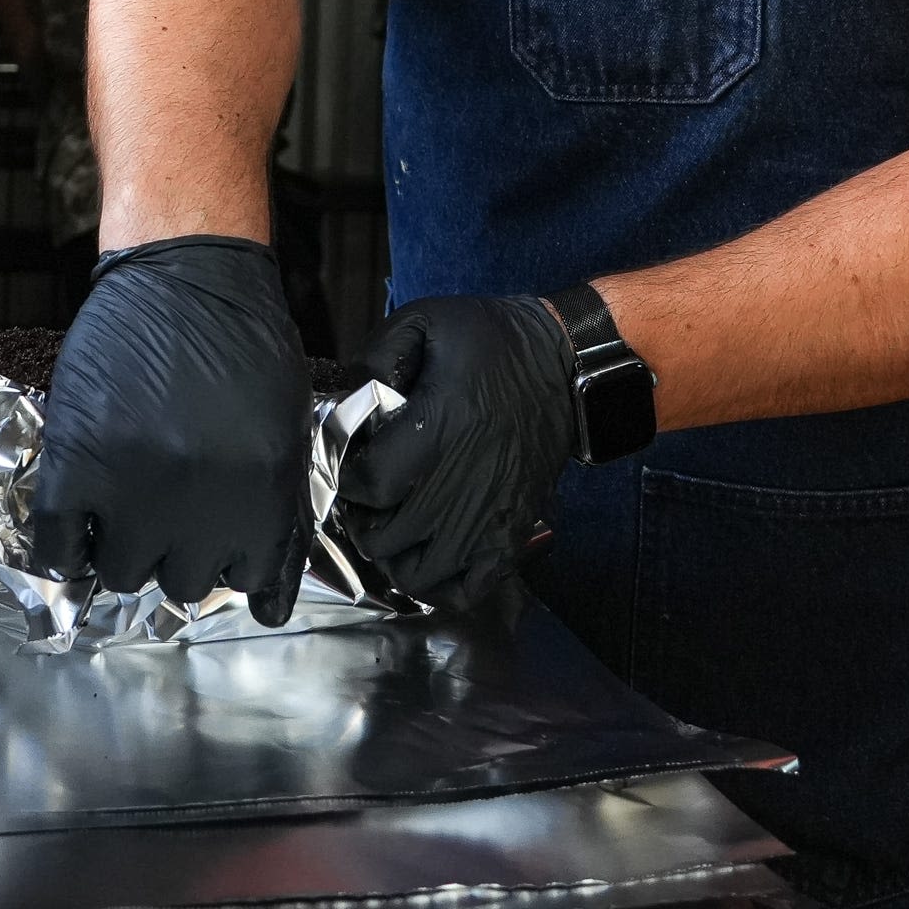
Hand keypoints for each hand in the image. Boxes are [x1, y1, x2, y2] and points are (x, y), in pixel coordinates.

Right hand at [25, 236, 312, 622]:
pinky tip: (74, 520)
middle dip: (174, 554)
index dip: (228, 568)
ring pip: (120, 573)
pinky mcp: (77, 463)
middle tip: (164, 515)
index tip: (212, 556)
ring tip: (119, 507)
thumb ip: (278, 505)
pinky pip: (57, 543)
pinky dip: (61, 546)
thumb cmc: (241, 338)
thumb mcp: (287, 425)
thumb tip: (265, 587)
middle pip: (180, 583)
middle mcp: (204, 504)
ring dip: (119, 548)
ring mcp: (135, 488)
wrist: (184, 269)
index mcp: (265, 496)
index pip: (252, 584)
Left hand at [339, 295, 581, 605]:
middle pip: (388, 537)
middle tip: (364, 503)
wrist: (565, 366)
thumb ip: (376, 355)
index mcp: (441, 424)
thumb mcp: (427, 321)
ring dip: (394, 559)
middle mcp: (465, 477)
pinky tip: (428, 560)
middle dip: (363, 523)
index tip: (349, 469)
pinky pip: (471, 588)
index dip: (346, 483)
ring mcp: (493, 512)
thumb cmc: (492, 342)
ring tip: (392, 530)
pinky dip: (441, 586)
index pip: (372, 484)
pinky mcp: (514, 529)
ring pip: (421, 573)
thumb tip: (343, 397)